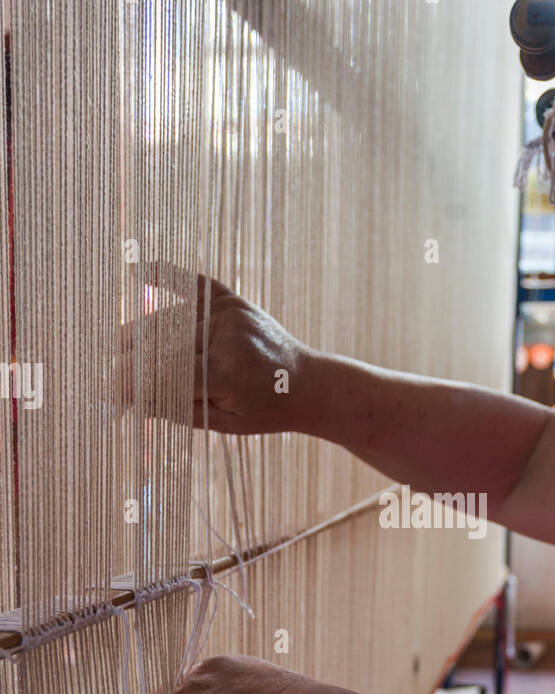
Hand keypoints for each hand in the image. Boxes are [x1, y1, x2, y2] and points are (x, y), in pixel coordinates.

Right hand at [117, 266, 319, 433]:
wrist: (307, 383)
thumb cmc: (266, 410)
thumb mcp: (224, 422)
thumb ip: (178, 409)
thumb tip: (132, 403)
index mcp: (227, 373)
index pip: (166, 377)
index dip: (135, 385)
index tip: (110, 393)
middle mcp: (227, 337)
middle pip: (163, 347)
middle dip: (132, 362)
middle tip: (108, 374)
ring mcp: (229, 314)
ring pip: (171, 321)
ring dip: (141, 333)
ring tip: (117, 346)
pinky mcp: (231, 300)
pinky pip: (194, 284)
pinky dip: (168, 276)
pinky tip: (141, 271)